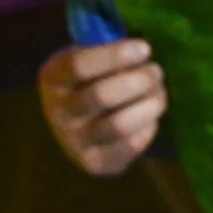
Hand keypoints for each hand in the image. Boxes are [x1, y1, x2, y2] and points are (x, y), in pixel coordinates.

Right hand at [38, 39, 166, 176]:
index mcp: (54, 79)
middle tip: (156, 71)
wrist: (74, 125)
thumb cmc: (89, 80)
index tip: (145, 48)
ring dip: (148, 105)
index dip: (116, 56)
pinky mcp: (96, 164)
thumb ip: (108, 51)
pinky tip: (150, 115)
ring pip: (118, 125)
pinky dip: (148, 127)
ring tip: (159, 92)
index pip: (79, 66)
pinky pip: (130, 146)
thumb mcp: (87, 57)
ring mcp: (75, 142)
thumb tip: (142, 51)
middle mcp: (59, 113)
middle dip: (138, 80)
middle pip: (100, 96)